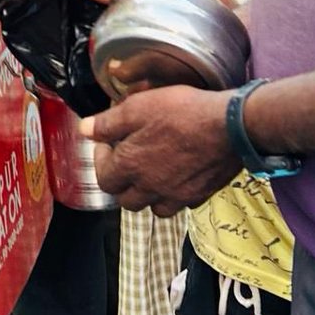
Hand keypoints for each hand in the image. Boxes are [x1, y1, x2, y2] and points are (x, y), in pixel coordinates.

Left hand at [81, 85, 240, 214]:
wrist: (230, 127)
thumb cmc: (181, 112)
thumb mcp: (137, 107)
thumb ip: (107, 123)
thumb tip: (84, 130)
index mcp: (131, 167)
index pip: (104, 178)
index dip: (100, 160)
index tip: (107, 143)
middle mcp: (150, 188)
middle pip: (125, 200)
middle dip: (121, 182)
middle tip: (127, 159)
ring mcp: (176, 196)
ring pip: (152, 207)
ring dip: (146, 193)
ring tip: (150, 170)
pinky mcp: (199, 196)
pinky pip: (179, 204)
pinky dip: (172, 194)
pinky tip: (176, 175)